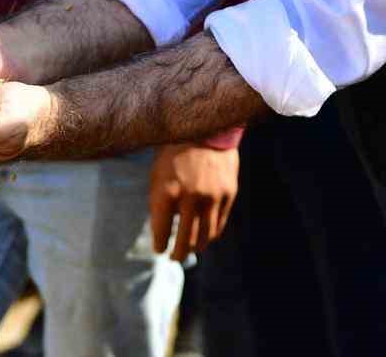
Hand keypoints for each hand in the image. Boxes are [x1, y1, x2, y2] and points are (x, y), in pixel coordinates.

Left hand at [148, 143, 238, 261]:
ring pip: (205, 237)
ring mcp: (212, 197)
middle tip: (174, 257)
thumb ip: (158, 203)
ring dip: (196, 248)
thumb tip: (161, 231)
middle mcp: (190, 198)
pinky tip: (204, 236)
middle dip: (177, 253)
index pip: (161, 232)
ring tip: (190, 250)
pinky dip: (211, 234)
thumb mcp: (157, 175)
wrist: (205, 129)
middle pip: (184, 241)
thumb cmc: (174, 152)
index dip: (159, 245)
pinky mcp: (228, 194)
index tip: (159, 249)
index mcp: (167, 192)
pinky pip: (219, 224)